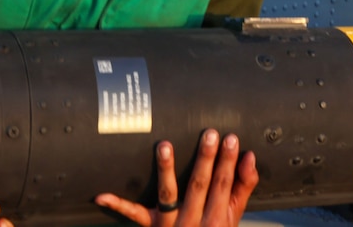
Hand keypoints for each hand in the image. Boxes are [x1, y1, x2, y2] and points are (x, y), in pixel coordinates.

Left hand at [95, 129, 258, 226]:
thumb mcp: (233, 215)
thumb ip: (243, 187)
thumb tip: (250, 157)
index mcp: (217, 217)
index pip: (224, 184)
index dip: (229, 162)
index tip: (231, 139)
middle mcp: (194, 220)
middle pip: (199, 185)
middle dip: (205, 159)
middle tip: (208, 134)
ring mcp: (171, 224)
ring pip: (168, 194)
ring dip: (166, 170)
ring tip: (165, 146)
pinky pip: (134, 215)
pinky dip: (118, 205)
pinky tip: (102, 195)